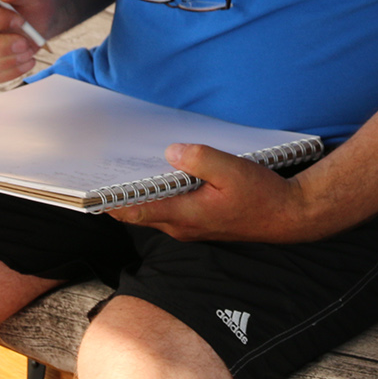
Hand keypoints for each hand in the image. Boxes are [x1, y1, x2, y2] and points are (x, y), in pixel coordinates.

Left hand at [107, 144, 319, 242]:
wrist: (289, 216)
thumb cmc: (263, 196)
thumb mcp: (232, 171)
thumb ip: (200, 160)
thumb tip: (172, 152)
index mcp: (185, 216)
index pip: (135, 213)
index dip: (109, 204)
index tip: (88, 193)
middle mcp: (183, 226)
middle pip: (140, 213)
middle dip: (120, 196)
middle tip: (99, 173)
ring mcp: (192, 226)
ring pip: (156, 211)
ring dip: (140, 195)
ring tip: (124, 170)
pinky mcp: (202, 221)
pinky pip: (171, 209)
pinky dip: (160, 195)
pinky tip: (163, 175)